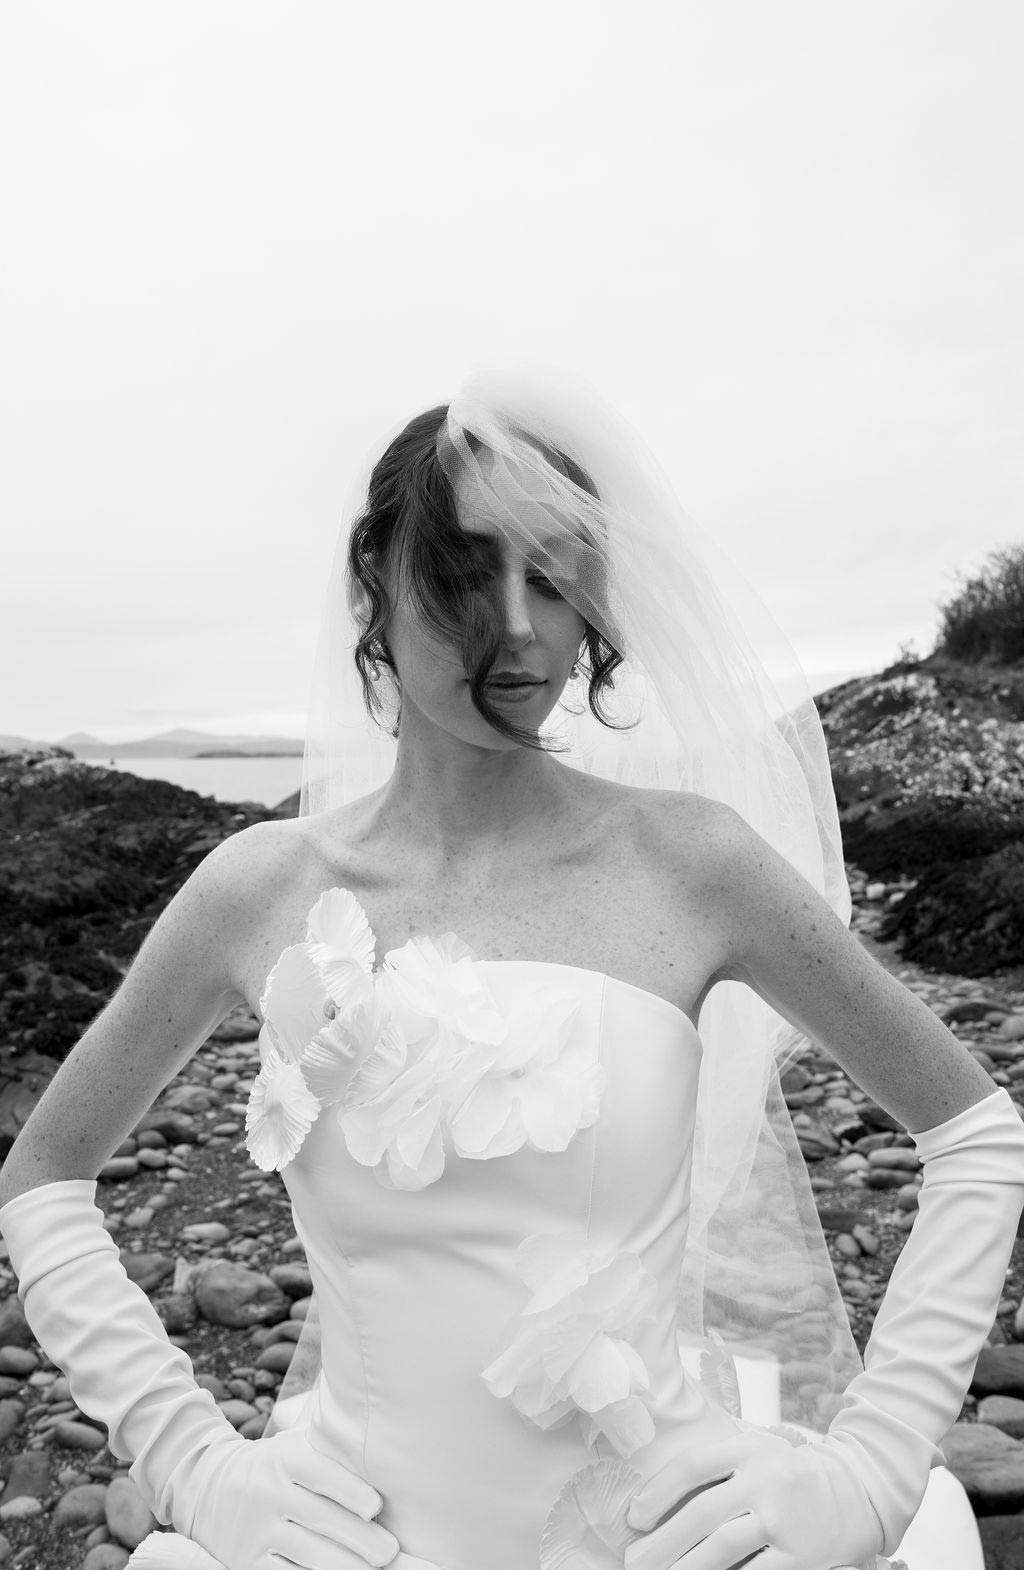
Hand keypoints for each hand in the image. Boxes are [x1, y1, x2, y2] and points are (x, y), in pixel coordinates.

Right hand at [183, 1427, 400, 1569]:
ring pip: (307, 1552)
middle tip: (389, 1551)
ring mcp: (255, 1530)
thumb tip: (382, 1450)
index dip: (350, 1491)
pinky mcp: (246, 1561)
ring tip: (373, 1569)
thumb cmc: (273, 1466)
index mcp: (284, 1457)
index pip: (320, 1473)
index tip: (376, 1507)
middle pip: (320, 1518)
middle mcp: (268, 1492)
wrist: (207, 1486)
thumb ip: (327, 1447)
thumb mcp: (291, 1445)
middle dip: (359, 1538)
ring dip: (344, 1564)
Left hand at [622, 1428, 883, 1569]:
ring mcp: (784, 1520)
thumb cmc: (793, 1473)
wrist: (859, 1490)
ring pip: (722, 1549)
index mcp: (749, 1448)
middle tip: (634, 1561)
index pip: (693, 1465)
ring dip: (685, 1568)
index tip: (635, 1518)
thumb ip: (719, 1468)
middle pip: (702, 1514)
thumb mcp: (759, 1451)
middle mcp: (765, 1480)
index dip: (658, 1493)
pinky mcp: (801, 1558)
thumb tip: (662, 1500)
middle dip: (662, 1542)